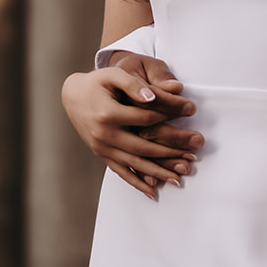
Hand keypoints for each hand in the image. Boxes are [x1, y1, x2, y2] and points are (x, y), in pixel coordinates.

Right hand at [60, 56, 202, 199]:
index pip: (147, 118)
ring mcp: (103, 148)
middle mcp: (105, 135)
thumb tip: (152, 98)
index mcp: (108, 114)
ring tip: (180, 177)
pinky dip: (138, 183)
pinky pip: (121, 172)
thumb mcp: (113, 75)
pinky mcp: (102, 155)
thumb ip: (133, 85)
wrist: (73, 96)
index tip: (191, 111)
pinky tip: (154, 191)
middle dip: (171, 152)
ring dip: (159, 172)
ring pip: (135, 163)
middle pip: (145, 147)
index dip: (170, 114)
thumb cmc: (96, 83)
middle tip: (194, 153)